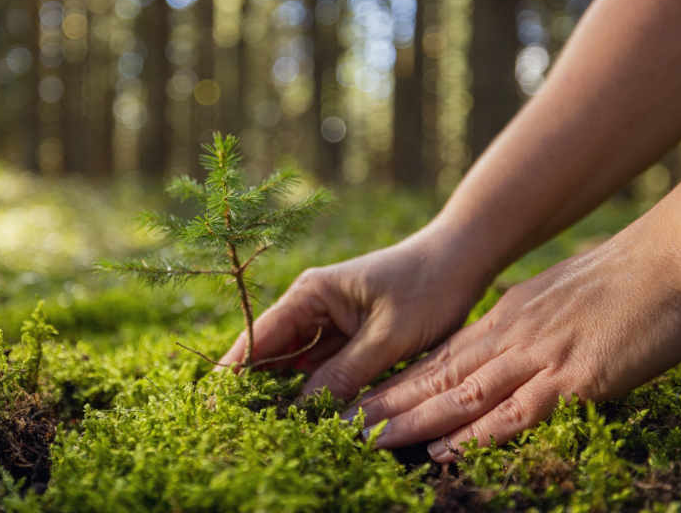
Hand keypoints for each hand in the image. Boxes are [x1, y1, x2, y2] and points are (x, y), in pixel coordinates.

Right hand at [217, 225, 490, 400]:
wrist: (462, 258)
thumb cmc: (427, 287)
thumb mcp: (388, 337)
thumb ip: (346, 373)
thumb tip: (305, 409)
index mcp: (311, 293)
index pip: (260, 336)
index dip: (235, 370)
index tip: (218, 402)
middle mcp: (311, 304)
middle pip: (271, 351)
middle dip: (256, 386)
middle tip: (241, 422)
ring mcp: (328, 318)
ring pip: (295, 362)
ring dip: (284, 390)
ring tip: (267, 423)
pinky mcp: (347, 331)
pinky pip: (321, 364)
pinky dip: (313, 386)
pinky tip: (304, 411)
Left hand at [349, 218, 680, 462]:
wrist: (672, 258)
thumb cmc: (624, 279)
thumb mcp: (558, 297)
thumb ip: (526, 322)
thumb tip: (504, 338)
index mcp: (508, 319)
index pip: (440, 357)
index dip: (398, 383)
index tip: (361, 401)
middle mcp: (512, 336)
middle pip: (436, 375)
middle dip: (386, 403)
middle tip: (339, 423)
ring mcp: (541, 357)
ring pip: (461, 393)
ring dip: (413, 420)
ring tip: (369, 439)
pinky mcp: (576, 377)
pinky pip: (518, 411)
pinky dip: (477, 434)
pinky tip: (444, 449)